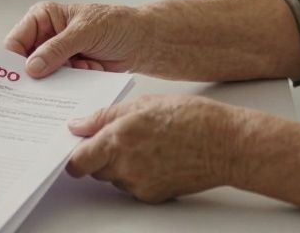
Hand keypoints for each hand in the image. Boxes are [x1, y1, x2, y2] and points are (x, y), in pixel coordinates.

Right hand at [4, 1, 148, 77]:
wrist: (140, 41)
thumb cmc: (115, 24)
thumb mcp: (85, 32)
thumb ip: (58, 48)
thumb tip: (31, 67)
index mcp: (42, 18)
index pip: (16, 41)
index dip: (13, 61)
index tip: (18, 79)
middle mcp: (45, 37)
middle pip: (25, 63)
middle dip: (38, 75)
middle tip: (48, 83)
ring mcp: (56, 56)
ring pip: (42, 77)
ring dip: (62, 78)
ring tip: (84, 67)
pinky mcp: (68, 72)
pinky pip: (59, 86)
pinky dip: (74, 83)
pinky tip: (92, 69)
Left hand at [66, 95, 242, 202]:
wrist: (225, 144)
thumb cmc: (191, 118)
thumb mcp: (143, 103)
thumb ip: (105, 116)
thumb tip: (78, 125)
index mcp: (119, 138)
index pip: (78, 161)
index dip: (74, 156)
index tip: (77, 149)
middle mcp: (126, 165)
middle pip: (95, 170)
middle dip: (100, 156)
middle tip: (121, 138)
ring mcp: (139, 184)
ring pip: (114, 178)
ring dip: (120, 165)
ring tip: (146, 144)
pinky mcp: (153, 195)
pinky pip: (133, 186)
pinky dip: (138, 174)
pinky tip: (157, 157)